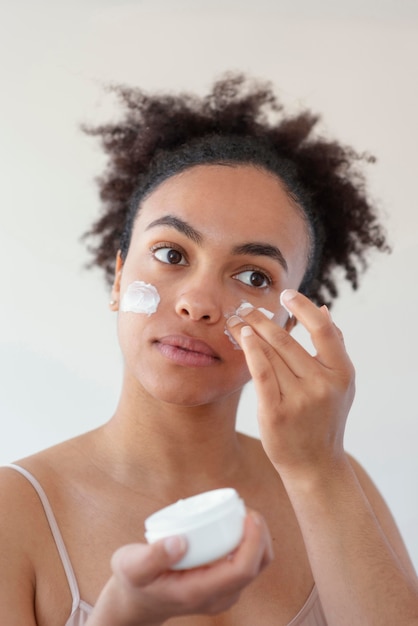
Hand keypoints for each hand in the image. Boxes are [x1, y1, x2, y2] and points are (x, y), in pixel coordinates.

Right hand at [92, 511, 272, 625]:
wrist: (134, 602)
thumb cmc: (134, 580)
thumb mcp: (132, 566)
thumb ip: (152, 556)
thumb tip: (180, 541)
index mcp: (199, 593)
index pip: (242, 570)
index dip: (253, 541)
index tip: (249, 515)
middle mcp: (217, 597)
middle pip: (257, 566)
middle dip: (260, 535)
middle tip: (245, 508)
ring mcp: (222, 593)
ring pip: (256, 566)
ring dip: (257, 538)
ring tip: (242, 512)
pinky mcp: (222, 586)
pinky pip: (246, 564)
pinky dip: (249, 543)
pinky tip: (237, 524)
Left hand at [226, 289, 354, 479]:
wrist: (314, 464)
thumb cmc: (325, 419)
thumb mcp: (341, 385)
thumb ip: (335, 347)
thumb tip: (324, 309)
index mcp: (342, 373)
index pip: (323, 330)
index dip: (303, 307)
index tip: (285, 294)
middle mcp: (322, 384)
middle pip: (286, 340)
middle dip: (262, 318)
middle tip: (245, 306)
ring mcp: (300, 399)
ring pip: (270, 353)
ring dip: (250, 331)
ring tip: (236, 319)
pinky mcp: (276, 412)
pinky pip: (261, 373)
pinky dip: (251, 350)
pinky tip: (242, 336)